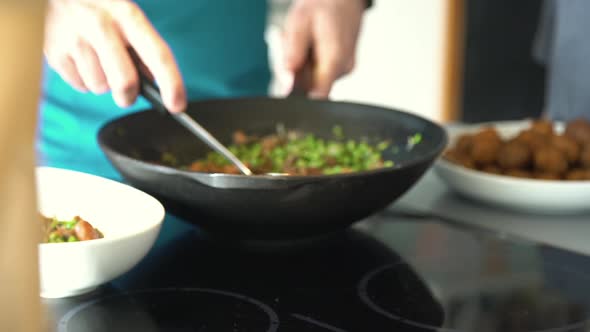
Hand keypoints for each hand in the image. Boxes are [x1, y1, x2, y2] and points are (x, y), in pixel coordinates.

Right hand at [44, 0, 185, 111]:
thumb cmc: (100, 10)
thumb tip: (156, 85)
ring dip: (103, 84)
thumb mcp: (127, 19)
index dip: (172, 84)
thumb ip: (143, 50)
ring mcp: (75, 39)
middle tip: (127, 93)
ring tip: (97, 61)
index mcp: (128, 16)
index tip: (177, 105)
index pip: (158, 55)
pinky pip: (80, 86)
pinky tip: (82, 60)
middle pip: (125, 81)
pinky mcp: (54, 53)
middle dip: (128, 96)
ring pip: (100, 88)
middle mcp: (101, 26)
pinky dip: (84, 80)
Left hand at [282, 0, 365, 97]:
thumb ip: (292, 54)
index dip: (300, 99)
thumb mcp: (299, 24)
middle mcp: (343, 69)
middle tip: (292, 47)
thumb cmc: (323, 4)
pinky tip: (311, 45)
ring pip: (313, 80)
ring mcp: (344, 69)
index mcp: (335, 59)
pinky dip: (309, 62)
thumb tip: (287, 82)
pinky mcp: (341, 68)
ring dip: (302, 66)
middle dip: (295, 73)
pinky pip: (319, 73)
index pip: (319, 96)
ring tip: (303, 41)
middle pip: (311, 87)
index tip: (288, 90)